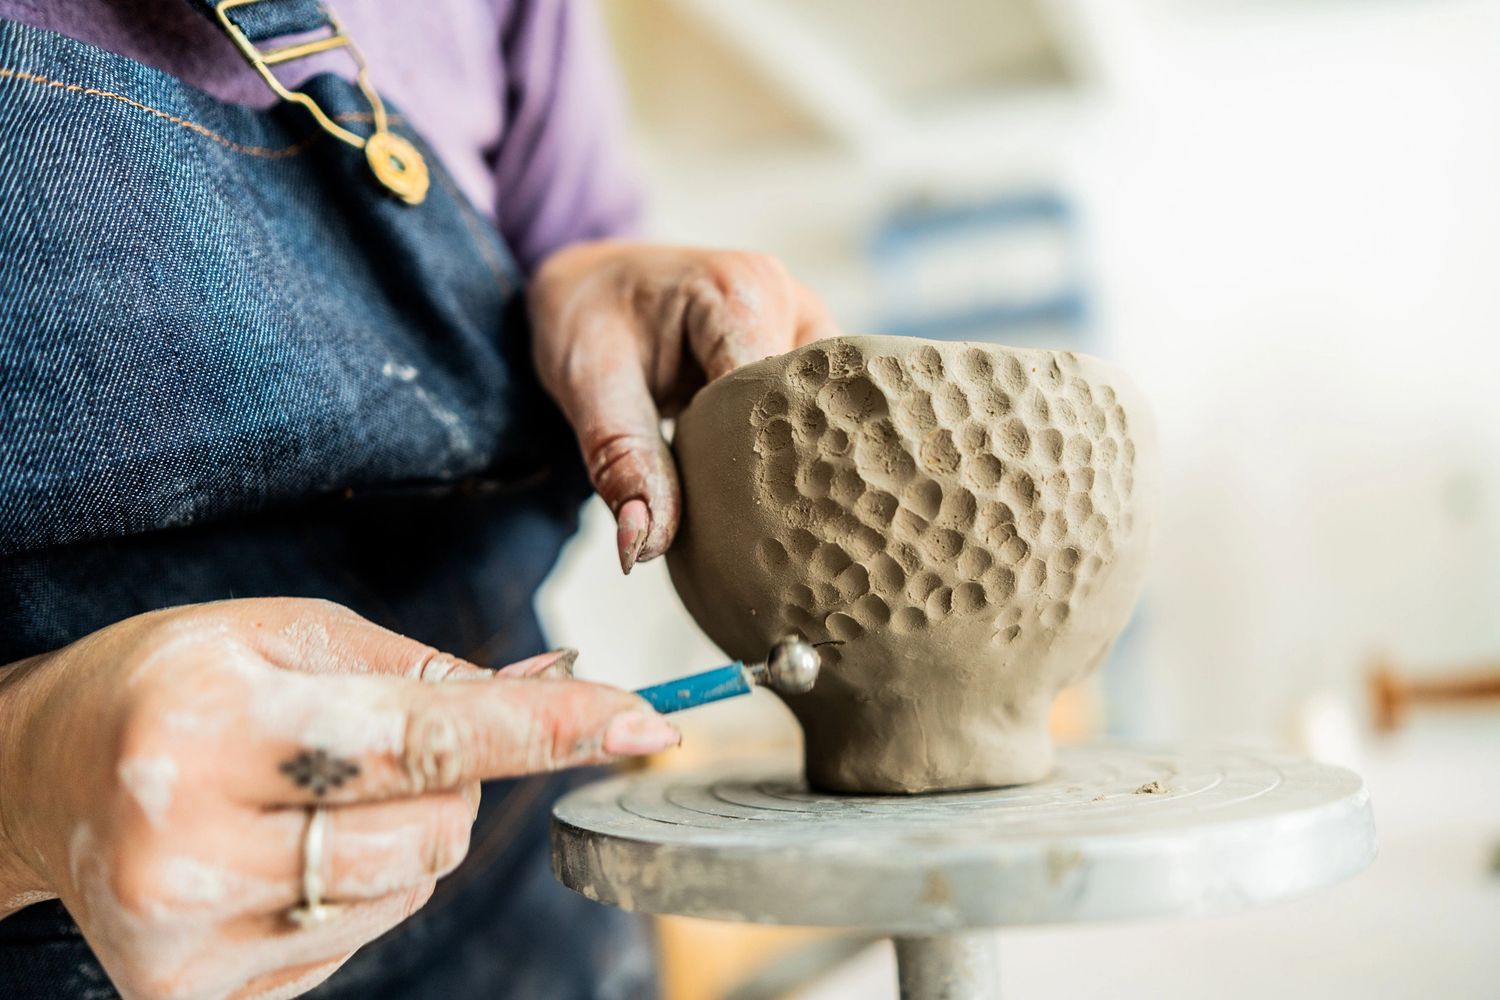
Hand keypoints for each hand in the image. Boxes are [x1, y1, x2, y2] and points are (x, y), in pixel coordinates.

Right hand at [0, 599, 678, 999]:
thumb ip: (428, 668)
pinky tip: (278, 856)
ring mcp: (187, 934)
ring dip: (401, 838)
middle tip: (366, 748)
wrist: (40, 772)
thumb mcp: (287, 633)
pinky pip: (357, 943)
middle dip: (447, 782)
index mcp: (213, 719)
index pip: (426, 733)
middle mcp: (191, 838)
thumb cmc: (174, 682)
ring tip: (308, 802)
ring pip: (410, 889)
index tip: (646, 721)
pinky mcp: (190, 996)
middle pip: (437, 829)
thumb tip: (562, 690)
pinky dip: (352, 892)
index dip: (550, 730)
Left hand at [529, 240, 838, 572]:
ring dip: (797, 467)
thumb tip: (642, 545)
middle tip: (756, 535)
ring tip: (765, 517)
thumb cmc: (589, 320)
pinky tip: (772, 494)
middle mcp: (793, 302)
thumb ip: (620, 461)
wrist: (595, 285)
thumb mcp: (587, 384)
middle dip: (786, 474)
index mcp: (740, 292)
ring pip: (829, 419)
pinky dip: (795, 457)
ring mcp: (812, 330)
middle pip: (815, 411)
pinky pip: (822, 418)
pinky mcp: (814, 359)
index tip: (737, 527)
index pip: (774, 400)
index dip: (760, 467)